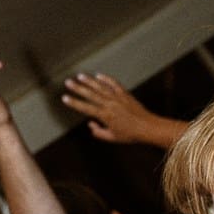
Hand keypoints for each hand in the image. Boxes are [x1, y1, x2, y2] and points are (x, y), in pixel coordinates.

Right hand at [60, 73, 177, 146]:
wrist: (148, 127)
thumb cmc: (131, 135)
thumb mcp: (113, 138)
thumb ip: (99, 132)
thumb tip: (90, 125)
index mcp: (105, 115)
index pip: (85, 108)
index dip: (74, 103)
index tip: (64, 98)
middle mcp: (109, 104)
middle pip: (90, 94)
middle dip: (78, 88)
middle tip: (68, 82)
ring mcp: (117, 97)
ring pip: (100, 87)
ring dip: (89, 81)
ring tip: (79, 76)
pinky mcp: (125, 94)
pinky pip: (113, 84)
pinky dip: (106, 79)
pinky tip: (98, 75)